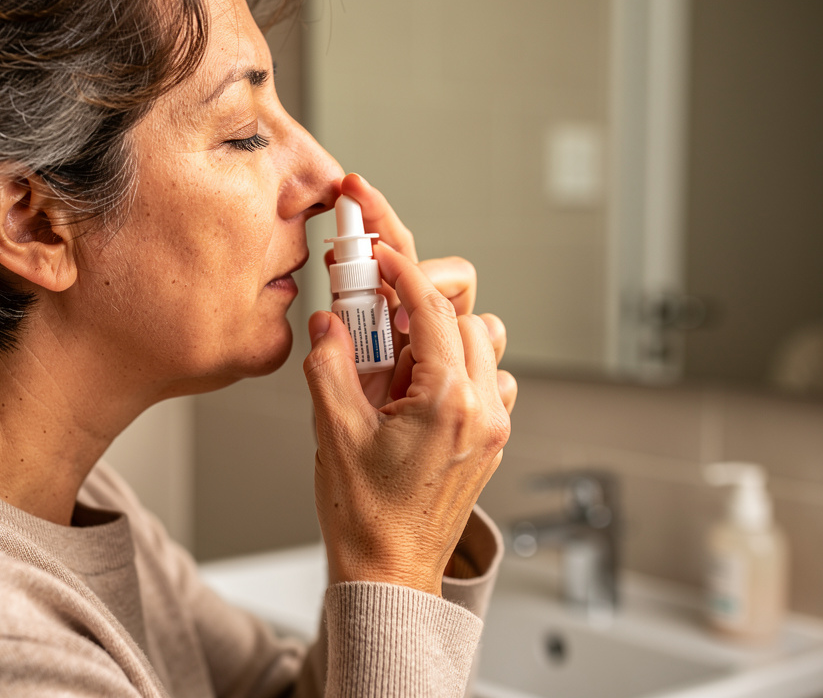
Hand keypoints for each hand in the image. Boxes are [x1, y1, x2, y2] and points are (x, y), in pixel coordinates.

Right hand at [304, 241, 512, 596]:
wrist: (389, 575)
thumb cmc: (366, 517)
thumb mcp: (334, 430)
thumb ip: (330, 363)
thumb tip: (329, 321)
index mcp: (449, 402)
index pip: (433, 307)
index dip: (400, 268)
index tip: (376, 247)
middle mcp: (484, 410)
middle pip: (467, 315)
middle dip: (420, 304)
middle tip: (373, 318)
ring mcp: (493, 426)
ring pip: (485, 343)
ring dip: (443, 337)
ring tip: (395, 366)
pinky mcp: (490, 439)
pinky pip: (488, 379)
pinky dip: (457, 369)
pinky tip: (415, 394)